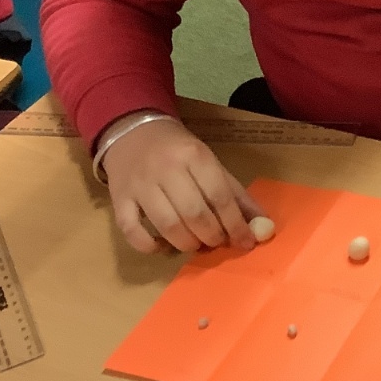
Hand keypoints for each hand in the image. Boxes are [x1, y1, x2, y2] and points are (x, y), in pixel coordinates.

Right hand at [101, 117, 260, 254]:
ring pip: (166, 224)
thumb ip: (235, 194)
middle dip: (212, 236)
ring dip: (186, 243)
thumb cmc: (179, 151)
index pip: (219, 196)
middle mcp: (167, 169)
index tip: (245, 242)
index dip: (235, 224)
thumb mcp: (211, 163)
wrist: (133, 133)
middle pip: (194, 212)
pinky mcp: (118, 198)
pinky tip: (162, 247)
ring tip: (196, 245)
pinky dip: (148, 245)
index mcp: (195, 156)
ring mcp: (140, 185)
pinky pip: (131, 230)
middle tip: (218, 243)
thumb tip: (262, 226)